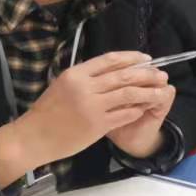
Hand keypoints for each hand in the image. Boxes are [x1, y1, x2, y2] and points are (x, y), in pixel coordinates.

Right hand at [0, 50, 170, 184]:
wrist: (34, 137)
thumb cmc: (47, 112)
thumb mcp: (62, 85)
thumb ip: (86, 77)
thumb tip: (112, 70)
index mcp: (76, 74)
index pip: (110, 60)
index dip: (132, 58)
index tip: (147, 59)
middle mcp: (85, 87)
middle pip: (124, 75)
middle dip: (147, 74)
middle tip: (161, 74)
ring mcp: (92, 106)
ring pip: (129, 94)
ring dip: (148, 92)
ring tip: (161, 92)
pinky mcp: (98, 125)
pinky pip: (125, 114)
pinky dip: (137, 110)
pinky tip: (145, 109)